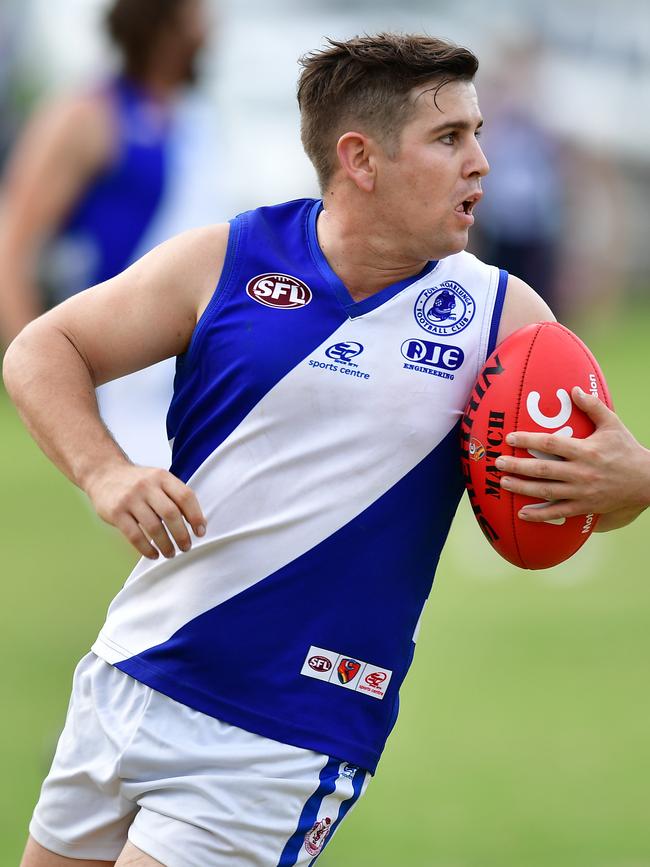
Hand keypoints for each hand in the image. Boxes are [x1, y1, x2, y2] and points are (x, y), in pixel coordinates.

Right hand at [86, 463, 206, 558]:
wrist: (104, 473)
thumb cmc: (138, 482)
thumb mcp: (159, 480)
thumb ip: (176, 496)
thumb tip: (198, 523)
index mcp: (162, 477)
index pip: (185, 496)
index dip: (196, 516)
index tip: (200, 532)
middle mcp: (147, 486)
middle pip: (171, 513)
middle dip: (182, 535)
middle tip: (186, 547)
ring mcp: (130, 499)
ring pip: (153, 527)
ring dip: (166, 545)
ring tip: (171, 553)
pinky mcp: (116, 512)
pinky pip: (134, 536)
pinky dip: (147, 549)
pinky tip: (154, 554)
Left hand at [495, 387, 649, 529]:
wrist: (647, 481)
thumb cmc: (627, 450)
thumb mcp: (612, 424)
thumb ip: (593, 406)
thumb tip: (574, 390)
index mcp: (585, 450)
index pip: (551, 444)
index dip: (528, 441)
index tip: (510, 438)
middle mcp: (581, 472)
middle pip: (543, 470)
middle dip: (518, 466)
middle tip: (498, 463)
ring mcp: (582, 492)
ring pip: (546, 492)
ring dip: (522, 488)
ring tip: (503, 483)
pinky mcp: (584, 507)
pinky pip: (559, 512)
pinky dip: (540, 515)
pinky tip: (522, 514)